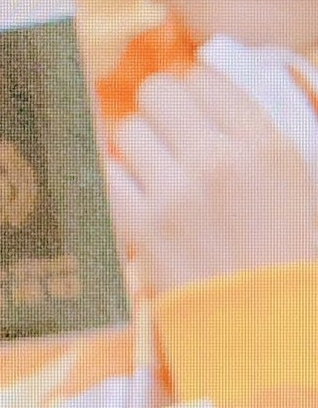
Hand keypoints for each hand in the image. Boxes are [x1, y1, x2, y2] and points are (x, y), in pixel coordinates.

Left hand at [108, 66, 317, 296]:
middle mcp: (219, 160)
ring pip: (128, 130)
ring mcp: (175, 192)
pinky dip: (119, 182)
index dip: (197, 91)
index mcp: (268, 146)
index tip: (197, 109)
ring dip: (138, 147)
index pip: (207, 78)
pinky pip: (108, 174)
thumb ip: (264, 133)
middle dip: (160, 110)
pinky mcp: (140, 225)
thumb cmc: (289, 257)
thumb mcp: (301, 187)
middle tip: (169, 134)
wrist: (267, 331)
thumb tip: (226, 76)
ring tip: (157, 172)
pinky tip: (139, 197)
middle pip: (158, 92)